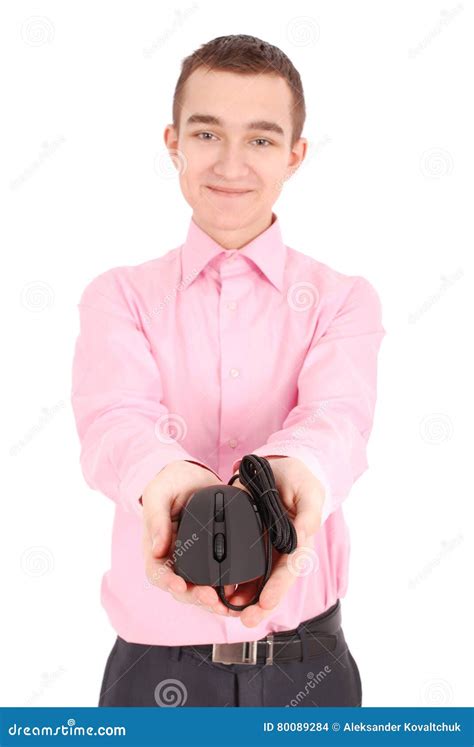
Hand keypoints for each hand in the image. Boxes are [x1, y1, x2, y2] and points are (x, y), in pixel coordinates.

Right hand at [141, 460, 236, 614]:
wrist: (194, 477)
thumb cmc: (171, 482)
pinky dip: (227, 591)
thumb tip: (157, 548)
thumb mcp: (160, 492)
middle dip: (196, 597)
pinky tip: (239, 595)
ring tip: (228, 606)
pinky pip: (217, 580)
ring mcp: (193, 562)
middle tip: (213, 599)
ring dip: (213, 602)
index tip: (180, 585)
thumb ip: (156, 516)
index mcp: (157, 546)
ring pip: (200, 590)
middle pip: (181, 588)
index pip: (157, 572)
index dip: (168, 582)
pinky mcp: (212, 559)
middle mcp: (174, 559)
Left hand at [223, 456, 324, 627]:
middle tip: (246, 620)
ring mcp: (264, 547)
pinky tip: (218, 589)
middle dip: (260, 604)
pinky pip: (238, 563)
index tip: (266, 602)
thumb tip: (307, 532)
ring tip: (228, 611)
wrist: (277, 467)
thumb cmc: (299, 480)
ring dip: (243, 598)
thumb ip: (309, 511)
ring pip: (255, 579)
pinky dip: (230, 578)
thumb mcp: (308, 491)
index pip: (290, 569)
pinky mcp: (246, 540)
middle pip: (272, 583)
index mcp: (299, 541)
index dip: (278, 586)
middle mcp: (282, 550)